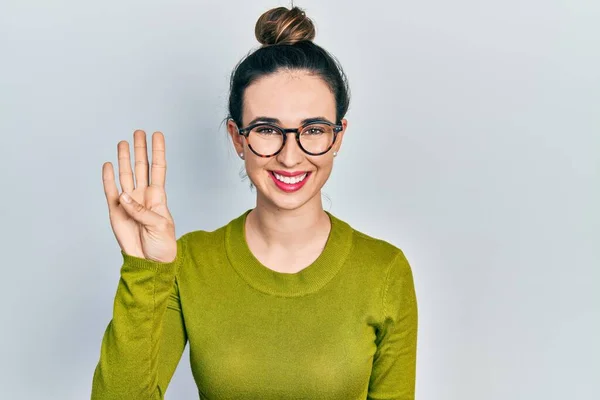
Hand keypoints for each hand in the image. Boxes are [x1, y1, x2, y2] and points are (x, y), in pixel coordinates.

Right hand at [102, 130, 176, 262]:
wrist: (149, 263)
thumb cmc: (162, 245)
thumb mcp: (159, 226)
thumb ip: (142, 211)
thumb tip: (124, 196)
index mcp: (158, 197)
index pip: (158, 168)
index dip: (158, 151)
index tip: (158, 134)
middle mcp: (143, 195)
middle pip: (141, 167)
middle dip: (140, 149)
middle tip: (138, 132)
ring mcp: (129, 202)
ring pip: (125, 175)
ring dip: (124, 159)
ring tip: (123, 143)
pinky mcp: (116, 212)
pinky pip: (110, 192)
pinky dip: (108, 178)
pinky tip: (108, 165)